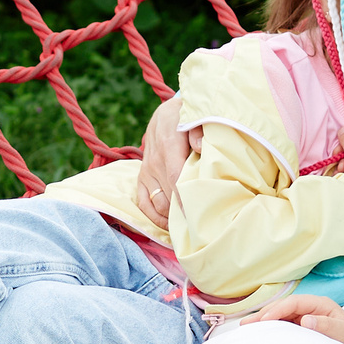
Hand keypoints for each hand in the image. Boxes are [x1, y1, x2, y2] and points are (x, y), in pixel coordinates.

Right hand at [134, 97, 194, 226]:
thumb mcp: (196, 115)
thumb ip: (199, 130)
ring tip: (188, 230)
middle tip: (201, 228)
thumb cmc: (188, 116)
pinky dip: (154, 217)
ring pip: (156, 203)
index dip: (184, 198)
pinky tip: (168, 226)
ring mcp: (146, 171)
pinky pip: (143, 203)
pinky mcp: (142, 177)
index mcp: (169, 145)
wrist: (167, 113)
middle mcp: (154, 161)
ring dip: (171, 218)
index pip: (175, 177)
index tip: (196, 214)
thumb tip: (201, 148)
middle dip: (183, 214)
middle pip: (168, 195)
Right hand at [250, 293, 343, 343]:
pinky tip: (259, 334)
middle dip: (265, 314)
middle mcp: (309, 308)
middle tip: (247, 324)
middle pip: (283, 307)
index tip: (265, 320)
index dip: (278, 310)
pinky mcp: (301, 327)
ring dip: (264, 321)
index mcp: (320, 304)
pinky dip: (271, 328)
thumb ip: (326, 326)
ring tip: (246, 328)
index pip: (294, 303)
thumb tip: (305, 320)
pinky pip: (283, 325)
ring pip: (280, 316)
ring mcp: (304, 317)